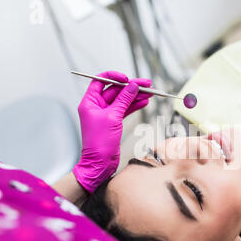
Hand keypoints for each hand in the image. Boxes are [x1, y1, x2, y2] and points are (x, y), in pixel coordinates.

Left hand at [73, 71, 151, 192]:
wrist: (100, 163)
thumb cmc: (99, 143)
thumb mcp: (113, 117)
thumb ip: (124, 100)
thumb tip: (133, 86)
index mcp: (90, 102)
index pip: (100, 81)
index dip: (114, 77)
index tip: (127, 78)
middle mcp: (97, 106)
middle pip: (115, 90)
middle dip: (131, 87)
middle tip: (146, 84)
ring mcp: (106, 114)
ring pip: (123, 100)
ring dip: (136, 96)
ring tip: (150, 93)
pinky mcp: (114, 122)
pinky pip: (125, 109)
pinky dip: (135, 105)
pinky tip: (144, 102)